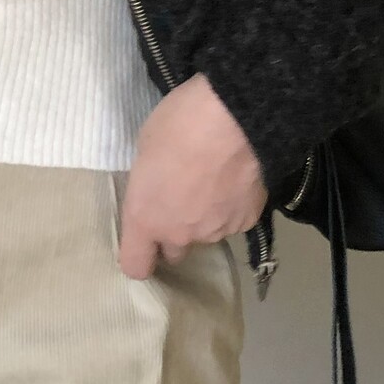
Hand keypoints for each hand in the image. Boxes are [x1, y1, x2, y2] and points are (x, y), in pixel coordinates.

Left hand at [116, 72, 266, 276]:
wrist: (236, 117)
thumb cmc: (179, 124)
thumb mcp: (145, 150)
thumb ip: (150, 184)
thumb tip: (162, 190)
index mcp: (146, 218)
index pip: (136, 266)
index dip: (140, 255)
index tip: (144, 240)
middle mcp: (181, 234)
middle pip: (174, 251)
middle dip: (174, 232)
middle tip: (181, 198)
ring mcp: (217, 230)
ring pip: (206, 234)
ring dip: (205, 216)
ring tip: (214, 179)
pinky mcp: (247, 220)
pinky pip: (234, 220)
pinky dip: (233, 206)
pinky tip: (235, 178)